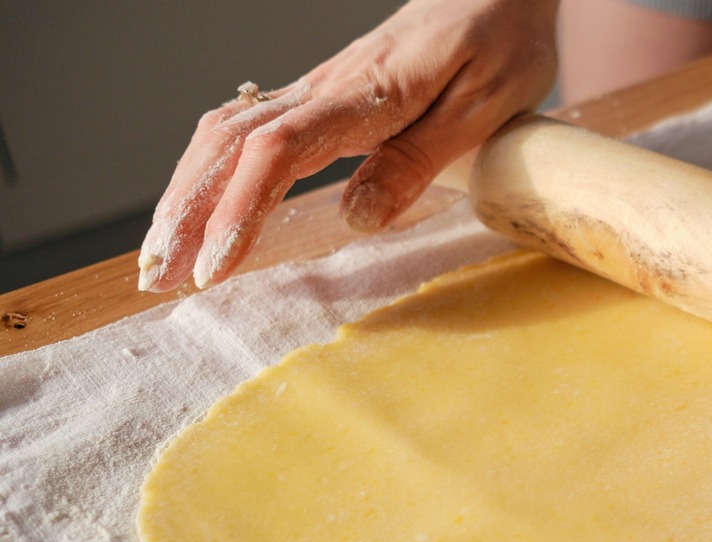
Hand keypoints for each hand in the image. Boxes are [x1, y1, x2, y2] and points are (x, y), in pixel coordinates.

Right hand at [138, 0, 558, 291]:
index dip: (238, 209)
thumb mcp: (480, 107)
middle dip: (186, 211)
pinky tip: (198, 199)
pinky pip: (248, 128)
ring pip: (227, 134)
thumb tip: (355, 216)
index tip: (215, 265)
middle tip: (158, 275)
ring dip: (188, 192)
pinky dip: (211, 168)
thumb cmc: (499, 41)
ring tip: (164, 252)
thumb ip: (415, 160)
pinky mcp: (325, 94)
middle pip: (229, 145)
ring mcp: (318, 89)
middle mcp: (325, 89)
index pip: (276, 152)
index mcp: (362, 94)